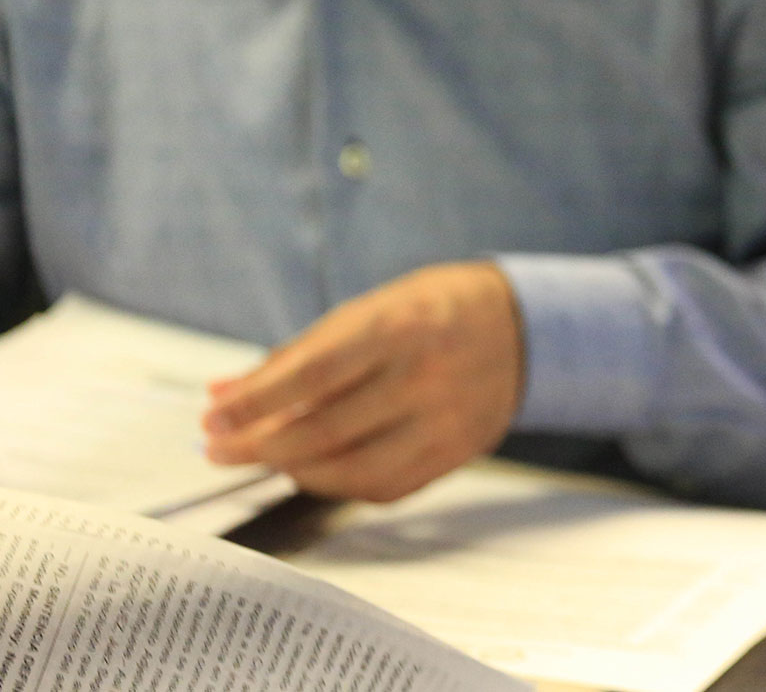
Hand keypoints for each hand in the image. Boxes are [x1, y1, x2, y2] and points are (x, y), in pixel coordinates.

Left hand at [202, 262, 523, 502]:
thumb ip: (296, 355)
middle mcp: (426, 377)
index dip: (253, 404)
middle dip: (258, 446)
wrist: (523, 326)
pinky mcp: (457, 453)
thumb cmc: (432, 309)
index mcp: (400, 327)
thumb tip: (222, 397)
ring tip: (265, 458)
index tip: (211, 420)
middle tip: (218, 449)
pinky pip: (383, 488)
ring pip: (350, 471)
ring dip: (293, 471)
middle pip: (323, 431)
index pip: (311, 375)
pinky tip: (315, 469)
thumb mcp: (369, 309)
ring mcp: (446, 421)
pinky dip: (338, 484)